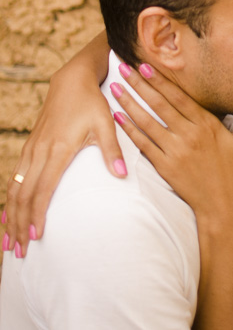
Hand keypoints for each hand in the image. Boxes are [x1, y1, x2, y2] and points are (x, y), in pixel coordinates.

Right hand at [3, 60, 124, 256]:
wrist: (72, 79)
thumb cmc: (92, 101)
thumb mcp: (106, 122)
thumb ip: (112, 150)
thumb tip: (121, 175)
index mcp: (58, 149)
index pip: (43, 189)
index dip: (37, 215)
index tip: (35, 238)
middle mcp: (40, 151)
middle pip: (23, 195)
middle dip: (19, 224)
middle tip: (18, 252)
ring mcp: (32, 148)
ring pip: (15, 187)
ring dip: (11, 215)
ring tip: (9, 241)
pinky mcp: (30, 146)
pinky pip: (15, 177)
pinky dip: (10, 198)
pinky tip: (9, 213)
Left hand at [111, 64, 232, 227]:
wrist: (223, 208)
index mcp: (207, 125)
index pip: (179, 97)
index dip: (161, 81)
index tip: (146, 66)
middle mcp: (188, 135)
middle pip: (159, 105)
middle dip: (140, 85)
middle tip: (124, 68)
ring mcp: (175, 152)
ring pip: (147, 123)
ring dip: (129, 104)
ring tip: (115, 89)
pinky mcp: (165, 167)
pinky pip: (143, 145)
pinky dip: (129, 131)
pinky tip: (118, 118)